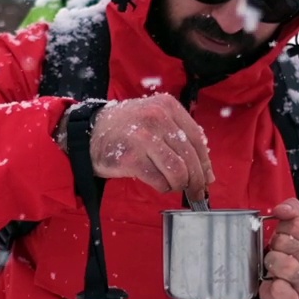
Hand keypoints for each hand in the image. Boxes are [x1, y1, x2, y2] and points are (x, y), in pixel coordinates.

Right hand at [79, 95, 214, 197]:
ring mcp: (143, 137)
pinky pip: (159, 180)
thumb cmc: (128, 130)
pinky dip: (163, 187)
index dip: (205, 162)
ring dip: (179, 185)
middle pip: (190, 157)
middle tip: (197, 193)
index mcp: (167, 106)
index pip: (197, 138)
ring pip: (178, 171)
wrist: (90, 133)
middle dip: (196, 180)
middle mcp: (156, 118)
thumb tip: (207, 175)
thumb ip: (182, 141)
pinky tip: (158, 184)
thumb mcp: (156, 122)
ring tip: (173, 186)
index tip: (207, 178)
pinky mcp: (130, 158)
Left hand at [260, 198, 298, 298]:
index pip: (296, 224)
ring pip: (279, 262)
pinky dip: (275, 287)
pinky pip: (281, 291)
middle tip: (282, 252)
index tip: (288, 236)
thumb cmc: (297, 251)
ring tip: (277, 266)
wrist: (293, 284)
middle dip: (277, 244)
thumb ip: (293, 209)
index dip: (284, 227)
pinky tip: (275, 283)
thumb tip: (282, 210)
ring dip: (272, 261)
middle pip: (284, 241)